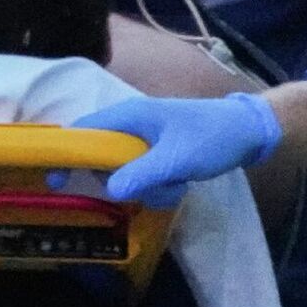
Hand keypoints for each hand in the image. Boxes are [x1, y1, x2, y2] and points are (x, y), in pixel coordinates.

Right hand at [74, 93, 282, 207]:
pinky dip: (159, 186)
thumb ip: (142, 174)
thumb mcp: (177, 159)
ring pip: (126, 172)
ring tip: (174, 184)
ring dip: (146, 187)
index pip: (82, 131)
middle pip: (102, 158)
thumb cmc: (211, 137)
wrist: (249, 131)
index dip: (66, 155)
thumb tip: (110, 190)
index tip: (57, 182)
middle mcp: (131, 125)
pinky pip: (145, 176)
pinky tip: (181, 185)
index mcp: (128, 115)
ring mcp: (146, 140)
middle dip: (120, 180)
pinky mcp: (159, 153)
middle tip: (139, 191)